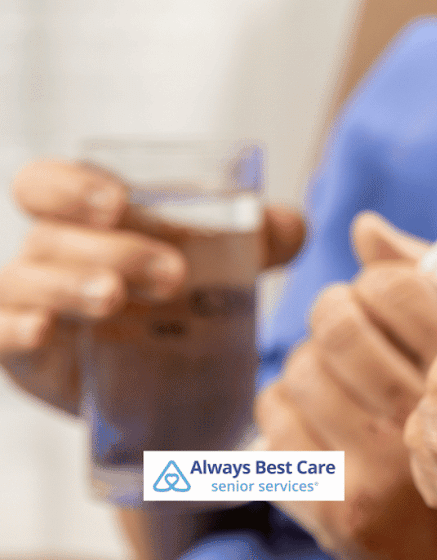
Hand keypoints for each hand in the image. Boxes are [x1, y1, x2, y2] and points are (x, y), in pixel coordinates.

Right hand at [0, 159, 302, 414]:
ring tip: (114, 299)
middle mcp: (50, 254)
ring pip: (23, 280)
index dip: (71, 186)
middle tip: (173, 275)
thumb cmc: (185, 295)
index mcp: (85, 218)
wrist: (168, 375)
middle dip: (113, 249)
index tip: (118, 202)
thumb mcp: (227, 262)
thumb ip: (263, 236)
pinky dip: (14, 329)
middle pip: (52, 236)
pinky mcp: (23, 354)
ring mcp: (30, 302)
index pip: (47, 184)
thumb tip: (287, 225)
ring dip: (69, 285)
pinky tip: (43, 331)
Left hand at [257, 211, 436, 559]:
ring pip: (297, 372)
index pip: (391, 287)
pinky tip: (320, 421)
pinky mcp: (338, 511)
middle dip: (332, 314)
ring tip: (335, 378)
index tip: (383, 298)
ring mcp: (378, 469)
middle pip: (336, 323)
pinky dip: (286, 414)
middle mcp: (427, 418)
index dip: (377, 282)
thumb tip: (361, 229)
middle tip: (347, 327)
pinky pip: (273, 429)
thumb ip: (429, 287)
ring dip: (307, 366)